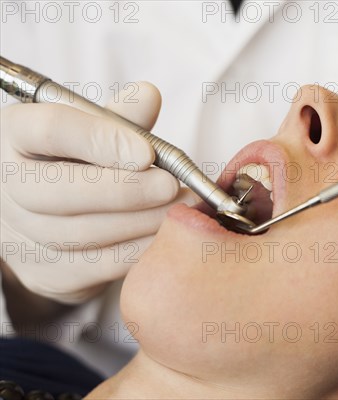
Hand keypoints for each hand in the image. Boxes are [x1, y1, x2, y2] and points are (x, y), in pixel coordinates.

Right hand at [1, 82, 196, 303]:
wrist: (47, 215)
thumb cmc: (77, 160)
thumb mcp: (93, 128)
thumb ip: (121, 116)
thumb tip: (149, 96)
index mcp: (15, 135)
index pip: (49, 130)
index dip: (101, 141)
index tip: (147, 153)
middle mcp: (7, 186)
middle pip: (59, 191)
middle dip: (125, 191)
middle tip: (171, 186)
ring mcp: (21, 236)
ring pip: (82, 234)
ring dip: (142, 222)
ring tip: (182, 208)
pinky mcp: (47, 273)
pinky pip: (99, 266)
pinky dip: (140, 250)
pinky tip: (168, 233)